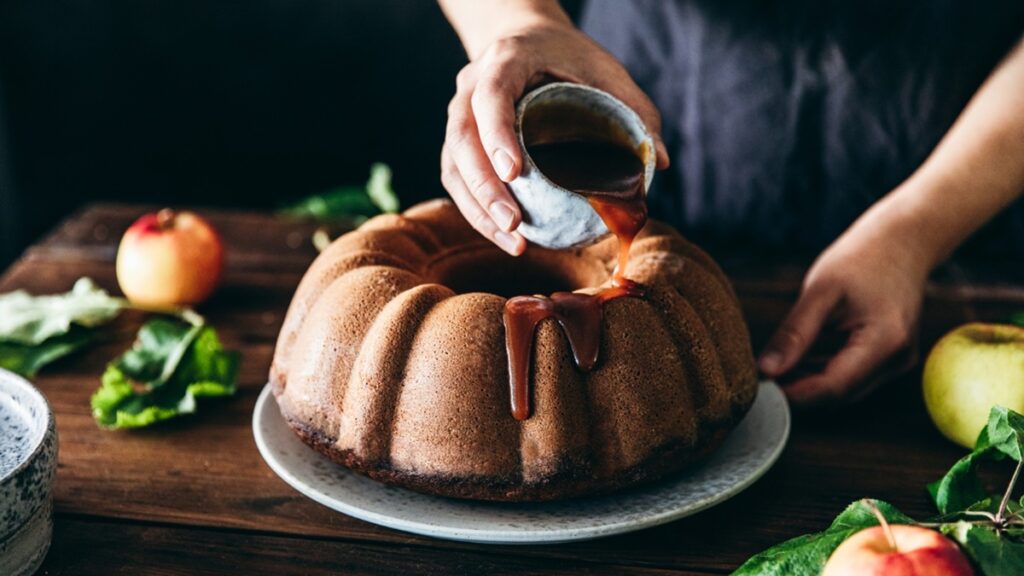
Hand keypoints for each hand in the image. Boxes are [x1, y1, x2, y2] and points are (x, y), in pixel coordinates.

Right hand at [441, 20, 667, 254]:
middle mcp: (470, 86)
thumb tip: (660, 162)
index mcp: (505, 60)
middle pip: (461, 139)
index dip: (497, 134)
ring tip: (514, 242)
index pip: (490, 96)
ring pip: (453, 166)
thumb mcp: (606, 71)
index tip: (515, 172)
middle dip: (485, 188)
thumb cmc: (570, 57)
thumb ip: (634, 111)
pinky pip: (456, 180)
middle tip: (514, 225)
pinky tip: (506, 236)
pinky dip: (477, 211)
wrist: (528, 40)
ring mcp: (458, 114)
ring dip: (478, 209)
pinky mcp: (458, 142)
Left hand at [758, 213, 929, 405]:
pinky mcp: (891, 358)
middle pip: (838, 394)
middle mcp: (897, 360)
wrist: (903, 241)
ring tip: (778, 358)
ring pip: (843, 388)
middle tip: (762, 373)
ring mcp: (897, 362)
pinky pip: (851, 375)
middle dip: (798, 387)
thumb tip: (766, 370)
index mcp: (885, 342)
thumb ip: (794, 333)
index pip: (832, 387)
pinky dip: (823, 368)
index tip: (761, 387)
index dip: (794, 393)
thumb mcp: (820, 291)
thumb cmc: (863, 258)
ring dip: (808, 379)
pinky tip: (800, 353)